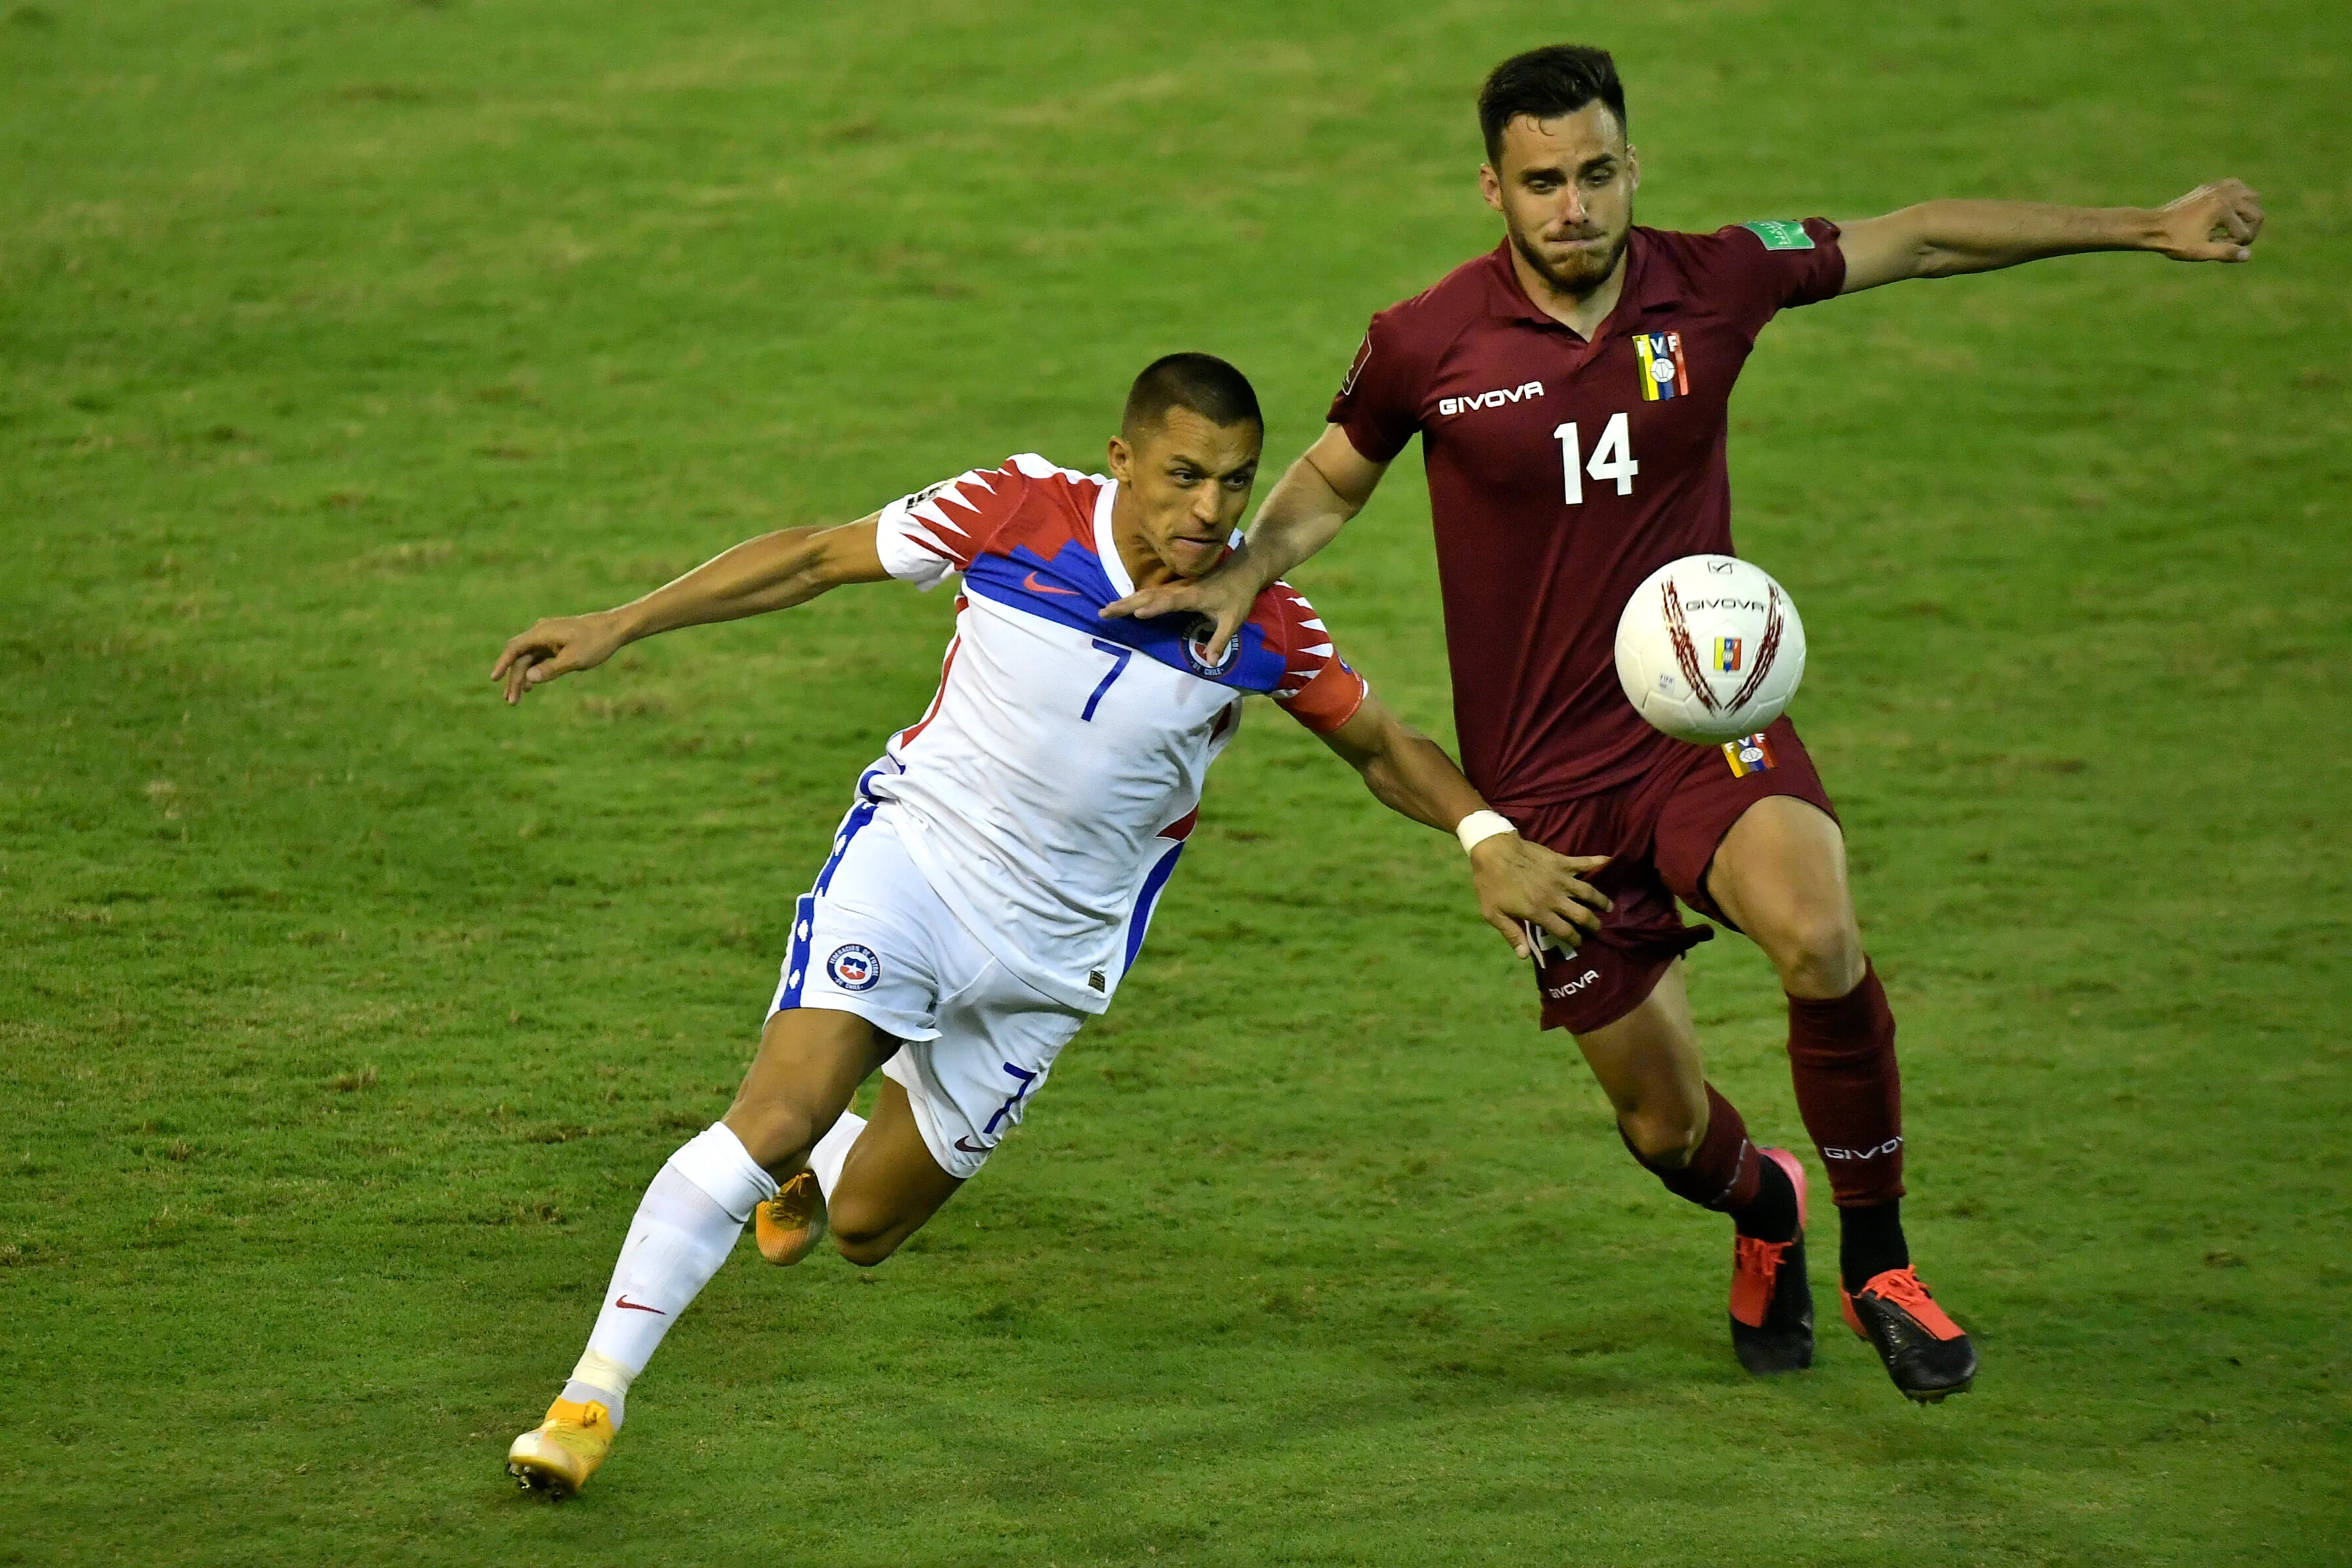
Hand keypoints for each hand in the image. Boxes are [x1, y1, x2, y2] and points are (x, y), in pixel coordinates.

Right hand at [492, 610, 629, 704]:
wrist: (614, 628)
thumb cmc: (596, 642)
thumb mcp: (574, 659)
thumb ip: (551, 670)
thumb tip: (529, 679)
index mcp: (542, 633)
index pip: (515, 648)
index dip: (503, 664)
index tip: (494, 679)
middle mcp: (541, 633)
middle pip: (520, 657)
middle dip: (513, 678)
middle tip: (511, 701)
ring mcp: (548, 638)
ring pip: (529, 659)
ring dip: (522, 677)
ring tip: (516, 698)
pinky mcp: (556, 643)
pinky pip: (539, 658)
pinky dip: (534, 671)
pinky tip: (530, 686)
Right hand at [1100, 557, 1259, 662]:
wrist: (1243, 570)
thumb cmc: (1239, 595)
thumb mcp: (1233, 620)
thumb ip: (1220, 641)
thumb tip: (1211, 662)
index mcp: (1193, 595)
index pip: (1170, 601)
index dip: (1155, 607)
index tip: (1138, 613)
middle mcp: (1180, 589)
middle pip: (1149, 595)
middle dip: (1127, 604)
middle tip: (1105, 613)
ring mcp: (1176, 587)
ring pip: (1146, 592)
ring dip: (1126, 600)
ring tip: (1107, 610)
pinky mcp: (1175, 587)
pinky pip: (1151, 592)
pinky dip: (1134, 598)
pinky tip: (1124, 605)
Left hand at [1468, 835, 1611, 957]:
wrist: (1493, 851)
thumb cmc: (1490, 883)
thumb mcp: (1493, 914)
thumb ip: (1511, 934)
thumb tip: (1524, 956)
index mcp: (1538, 912)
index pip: (1564, 931)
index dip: (1575, 940)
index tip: (1579, 943)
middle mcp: (1554, 897)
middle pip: (1581, 915)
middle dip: (1593, 924)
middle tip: (1598, 928)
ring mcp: (1560, 878)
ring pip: (1588, 892)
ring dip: (1601, 900)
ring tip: (1609, 906)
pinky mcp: (1561, 861)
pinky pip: (1584, 862)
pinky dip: (1598, 862)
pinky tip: (1610, 862)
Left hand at [2150, 179, 2263, 262]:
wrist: (2153, 226)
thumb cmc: (2174, 241)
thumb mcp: (2199, 251)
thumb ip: (2225, 252)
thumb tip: (2248, 255)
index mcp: (2223, 209)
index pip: (2246, 232)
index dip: (2236, 246)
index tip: (2218, 248)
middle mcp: (2225, 194)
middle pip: (2256, 212)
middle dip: (2248, 229)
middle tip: (2229, 240)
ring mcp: (2219, 187)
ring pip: (2252, 197)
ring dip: (2247, 213)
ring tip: (2230, 227)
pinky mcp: (2212, 186)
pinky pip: (2238, 187)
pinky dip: (2239, 198)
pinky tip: (2228, 211)